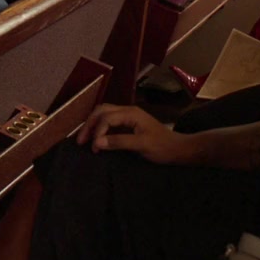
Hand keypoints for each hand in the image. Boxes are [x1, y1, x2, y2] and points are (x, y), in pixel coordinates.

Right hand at [75, 104, 192, 163]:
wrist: (178, 149)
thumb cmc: (162, 147)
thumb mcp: (141, 145)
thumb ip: (119, 142)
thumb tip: (96, 143)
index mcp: (131, 113)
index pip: (106, 117)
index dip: (97, 132)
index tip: (94, 148)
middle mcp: (127, 111)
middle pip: (101, 111)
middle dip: (89, 124)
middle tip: (80, 141)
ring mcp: (128, 116)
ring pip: (104, 113)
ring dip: (93, 124)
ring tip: (85, 138)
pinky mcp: (128, 124)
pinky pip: (109, 121)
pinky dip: (99, 127)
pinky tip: (95, 137)